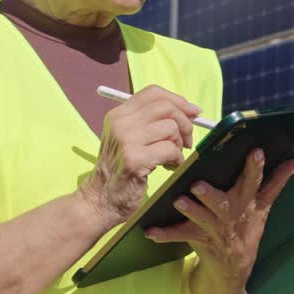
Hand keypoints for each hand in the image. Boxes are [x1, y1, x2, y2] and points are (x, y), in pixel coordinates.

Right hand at [75, 85, 200, 229]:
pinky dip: (177, 159)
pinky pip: (170, 150)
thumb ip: (151, 122)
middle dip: (185, 123)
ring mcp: (126, 140)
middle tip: (187, 142)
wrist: (100, 200)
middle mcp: (120, 123)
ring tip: (172, 158)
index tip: (193, 113)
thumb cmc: (121, 170)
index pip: (153, 93)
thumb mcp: (128, 139)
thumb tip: (190, 110)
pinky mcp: (134, 159)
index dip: (178, 100)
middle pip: (166, 107)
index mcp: (118, 114)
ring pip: (171, 128)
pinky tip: (170, 167)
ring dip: (180, 145)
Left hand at [145, 148, 293, 282]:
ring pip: (202, 219)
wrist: (234, 268)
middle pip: (224, 203)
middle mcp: (232, 215)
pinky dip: (165, 234)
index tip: (255, 152)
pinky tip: (150, 231)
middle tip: (199, 185)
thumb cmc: (247, 227)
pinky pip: (180, 237)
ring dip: (191, 211)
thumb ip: (278, 181)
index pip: (255, 182)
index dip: (255, 168)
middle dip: (212, 195)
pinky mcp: (199, 240)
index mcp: (248, 203)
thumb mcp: (264, 206)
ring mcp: (215, 230)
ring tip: (178, 201)